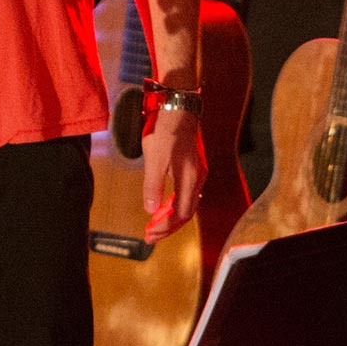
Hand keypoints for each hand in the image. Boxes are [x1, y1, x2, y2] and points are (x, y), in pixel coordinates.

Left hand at [142, 109, 206, 241]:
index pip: (180, 215)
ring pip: (186, 204)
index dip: (166, 228)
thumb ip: (153, 185)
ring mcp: (196, 174)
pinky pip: (185, 194)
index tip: (150, 235)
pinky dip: (173, 204)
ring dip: (169, 216)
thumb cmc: (166, 131)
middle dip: (167, 227)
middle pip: (185, 213)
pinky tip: (162, 206)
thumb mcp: (154, 158)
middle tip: (149, 236)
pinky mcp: (192, 168)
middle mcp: (197, 180)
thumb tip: (151, 210)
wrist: (179, 109)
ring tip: (153, 225)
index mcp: (189, 181)